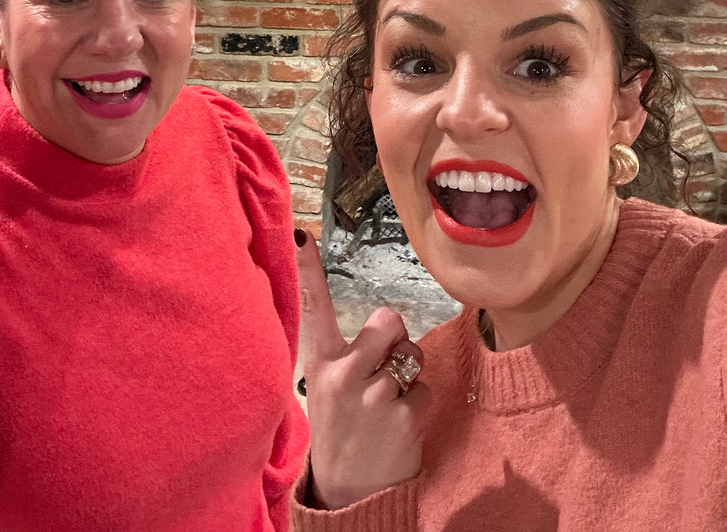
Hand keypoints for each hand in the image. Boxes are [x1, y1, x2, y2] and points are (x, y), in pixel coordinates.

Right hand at [296, 231, 429, 509]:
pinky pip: (426, 387)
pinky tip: (397, 424)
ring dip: (407, 373)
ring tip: (386, 402)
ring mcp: (376, 396)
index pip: (312, 308)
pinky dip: (418, 403)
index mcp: (320, 364)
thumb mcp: (325, 387)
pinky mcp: (405, 417)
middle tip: (381, 367)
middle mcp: (345, 376)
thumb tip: (384, 321)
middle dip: (393, 337)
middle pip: (388, 320)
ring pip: (412, 353)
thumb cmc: (341, 428)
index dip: (306, 270)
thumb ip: (345, 353)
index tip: (301, 235)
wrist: (348, 491)